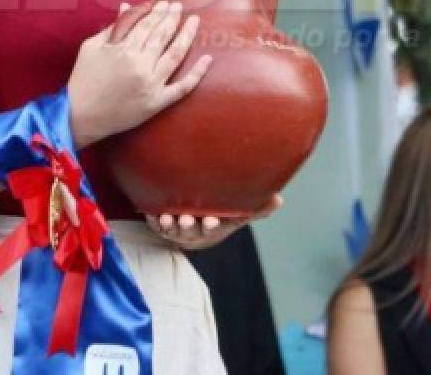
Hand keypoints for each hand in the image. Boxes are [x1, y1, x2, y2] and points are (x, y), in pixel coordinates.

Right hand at [67, 0, 212, 147]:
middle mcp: (140, 65)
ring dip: (187, 35)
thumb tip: (128, 6)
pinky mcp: (156, 103)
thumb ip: (113, 27)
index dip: (157, 12)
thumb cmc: (83, 79)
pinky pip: (182, 88)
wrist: (79, 115)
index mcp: (123, 50)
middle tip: (179, 7)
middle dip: (172, 18)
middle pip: (162, 36)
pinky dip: (197, 74)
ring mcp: (151, 84)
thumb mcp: (91, 47)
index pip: (146, 25)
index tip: (165, 4)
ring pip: (175, 55)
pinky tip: (207, 59)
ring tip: (194, 22)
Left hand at [144, 194, 282, 250]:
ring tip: (167, 217)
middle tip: (186, 219)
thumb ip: (256, 208)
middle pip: (190, 232)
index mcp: (212, 227)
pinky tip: (150, 213)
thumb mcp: (237, 213)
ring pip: (171, 231)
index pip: (213, 229)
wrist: (195, 227)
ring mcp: (177, 230)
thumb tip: (279, 199)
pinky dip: (153, 221)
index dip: (212, 226)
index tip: (212, 219)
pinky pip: (156, 226)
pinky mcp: (162, 226)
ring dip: (168, 225)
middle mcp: (194, 231)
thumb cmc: (219, 217)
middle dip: (188, 227)